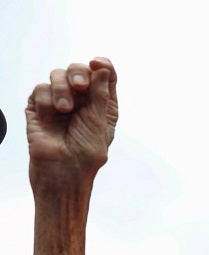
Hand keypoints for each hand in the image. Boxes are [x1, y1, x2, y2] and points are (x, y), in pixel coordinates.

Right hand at [26, 58, 117, 184]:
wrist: (62, 171)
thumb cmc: (85, 154)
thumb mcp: (98, 122)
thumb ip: (99, 94)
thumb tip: (102, 68)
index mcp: (102, 105)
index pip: (104, 76)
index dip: (102, 65)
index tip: (98, 63)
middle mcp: (81, 101)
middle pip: (79, 70)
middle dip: (78, 73)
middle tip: (79, 86)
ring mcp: (59, 102)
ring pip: (57, 76)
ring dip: (61, 89)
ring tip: (64, 110)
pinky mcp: (39, 107)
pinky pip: (40, 90)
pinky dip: (46, 99)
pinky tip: (50, 115)